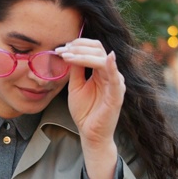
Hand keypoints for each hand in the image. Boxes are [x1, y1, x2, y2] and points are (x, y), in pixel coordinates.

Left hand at [56, 38, 125, 178]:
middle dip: (78, 47)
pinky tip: (107, 58)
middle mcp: (110, 74)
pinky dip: (111, 66)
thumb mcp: (75, 86)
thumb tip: (69, 51)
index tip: (61, 48)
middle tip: (61, 50)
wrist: (89, 133)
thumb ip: (76, 70)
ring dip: (83, 55)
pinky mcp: (116, 95)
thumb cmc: (85, 111)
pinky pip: (115, 78)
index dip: (78, 45)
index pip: (94, 49)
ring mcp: (115, 83)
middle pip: (98, 50)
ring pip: (102, 59)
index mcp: (101, 71)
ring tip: (67, 56)